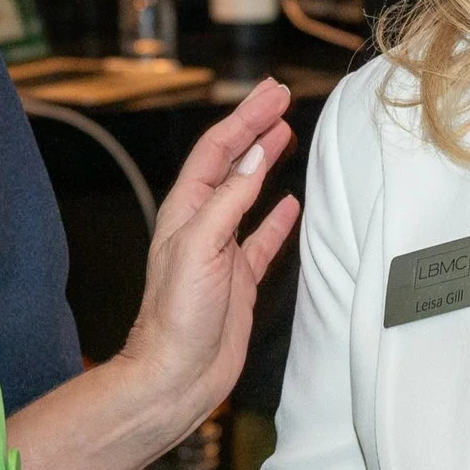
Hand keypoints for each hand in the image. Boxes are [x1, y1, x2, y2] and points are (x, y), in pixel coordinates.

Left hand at [114, 78, 301, 447]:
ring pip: (248, 193)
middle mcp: (202, 224)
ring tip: (285, 133)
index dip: (246, 118)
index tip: (275, 94)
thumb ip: (229, 201)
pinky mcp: (239, 278)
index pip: (218, 149)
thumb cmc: (177, 317)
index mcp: (185, 210)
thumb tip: (255, 158)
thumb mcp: (200, 247)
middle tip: (281, 96)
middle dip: (255, 126)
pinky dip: (277, 217)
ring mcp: (221, 250)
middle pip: (232, 161)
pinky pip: (262, 237)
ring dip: (266, 161)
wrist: (177, 376)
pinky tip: (292, 203)